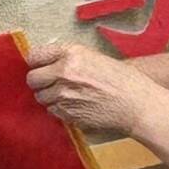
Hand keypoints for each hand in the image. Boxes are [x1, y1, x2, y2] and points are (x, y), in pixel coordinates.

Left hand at [26, 41, 155, 140]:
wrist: (136, 104)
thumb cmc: (122, 79)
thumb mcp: (94, 57)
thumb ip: (69, 58)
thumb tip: (48, 61)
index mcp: (71, 54)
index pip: (35, 56)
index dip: (36, 62)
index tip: (38, 66)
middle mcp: (64, 73)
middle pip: (32, 79)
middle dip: (40, 82)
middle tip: (51, 83)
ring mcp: (64, 95)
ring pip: (41, 98)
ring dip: (50, 97)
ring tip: (69, 96)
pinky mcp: (67, 114)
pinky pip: (52, 111)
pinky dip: (59, 110)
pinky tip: (76, 106)